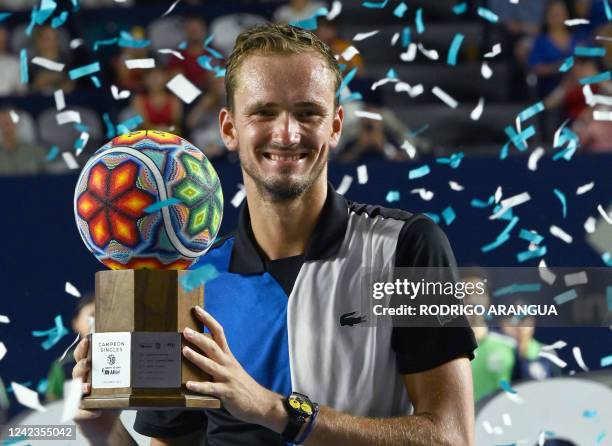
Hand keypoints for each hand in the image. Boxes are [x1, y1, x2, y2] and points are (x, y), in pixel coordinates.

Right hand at [72, 337, 120, 440]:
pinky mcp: (78, 414)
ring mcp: (77, 398)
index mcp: (90, 372)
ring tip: (88, 386)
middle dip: (81, 366)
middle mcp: (81, 383)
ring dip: (80, 387)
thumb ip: (128, 372)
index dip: (82, 349)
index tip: (86, 340)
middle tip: (88, 362)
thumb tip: (146, 355)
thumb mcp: (122, 384)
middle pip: (77, 371)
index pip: (82, 358)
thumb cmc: (113, 399)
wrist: (107, 425)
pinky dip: (86, 412)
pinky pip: (79, 412)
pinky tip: (96, 412)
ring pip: (74, 390)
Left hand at [182, 306, 286, 431]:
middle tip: (185, 331)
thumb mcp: (230, 368)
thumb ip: (217, 359)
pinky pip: (211, 388)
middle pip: (213, 346)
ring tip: (184, 351)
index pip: (219, 332)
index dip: (208, 320)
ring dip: (197, 357)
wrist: (260, 402)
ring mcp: (227, 377)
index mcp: (228, 355)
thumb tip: (197, 349)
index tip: (197, 309)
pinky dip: (199, 386)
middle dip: (199, 338)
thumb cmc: (241, 384)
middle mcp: (227, 364)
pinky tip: (188, 384)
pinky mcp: (226, 392)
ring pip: (210, 365)